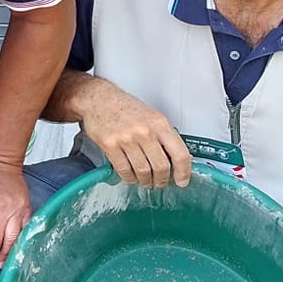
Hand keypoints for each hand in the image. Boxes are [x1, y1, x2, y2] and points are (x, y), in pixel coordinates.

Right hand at [75, 82, 192, 186]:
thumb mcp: (152, 116)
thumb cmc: (125, 108)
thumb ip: (164, 136)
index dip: (183, 172)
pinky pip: (124, 169)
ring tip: (145, 180)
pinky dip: (129, 177)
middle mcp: (144, 131)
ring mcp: (126, 138)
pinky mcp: (110, 144)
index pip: (179, 153)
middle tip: (160, 182)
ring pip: (143, 171)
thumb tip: (175, 159)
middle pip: (161, 166)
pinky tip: (131, 175)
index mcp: (159, 123)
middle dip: (161, 180)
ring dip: (145, 181)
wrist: (99, 99)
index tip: (182, 181)